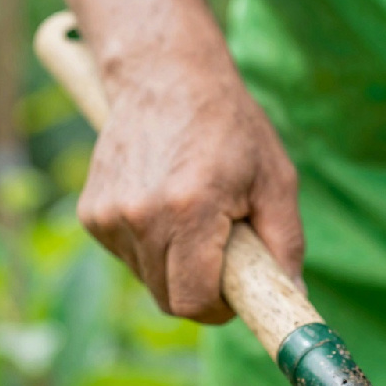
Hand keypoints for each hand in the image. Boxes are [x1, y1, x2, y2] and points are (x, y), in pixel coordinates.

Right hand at [76, 44, 303, 321]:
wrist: (165, 76)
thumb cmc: (230, 127)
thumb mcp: (275, 180)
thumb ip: (286, 243)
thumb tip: (295, 296)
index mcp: (189, 209)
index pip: (193, 301)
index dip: (218, 310)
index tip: (235, 297)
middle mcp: (141, 216)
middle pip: (170, 300)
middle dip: (200, 293)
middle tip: (223, 261)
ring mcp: (109, 215)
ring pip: (149, 281)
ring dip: (175, 268)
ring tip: (195, 222)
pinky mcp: (91, 214)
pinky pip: (129, 258)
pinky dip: (151, 248)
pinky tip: (166, 210)